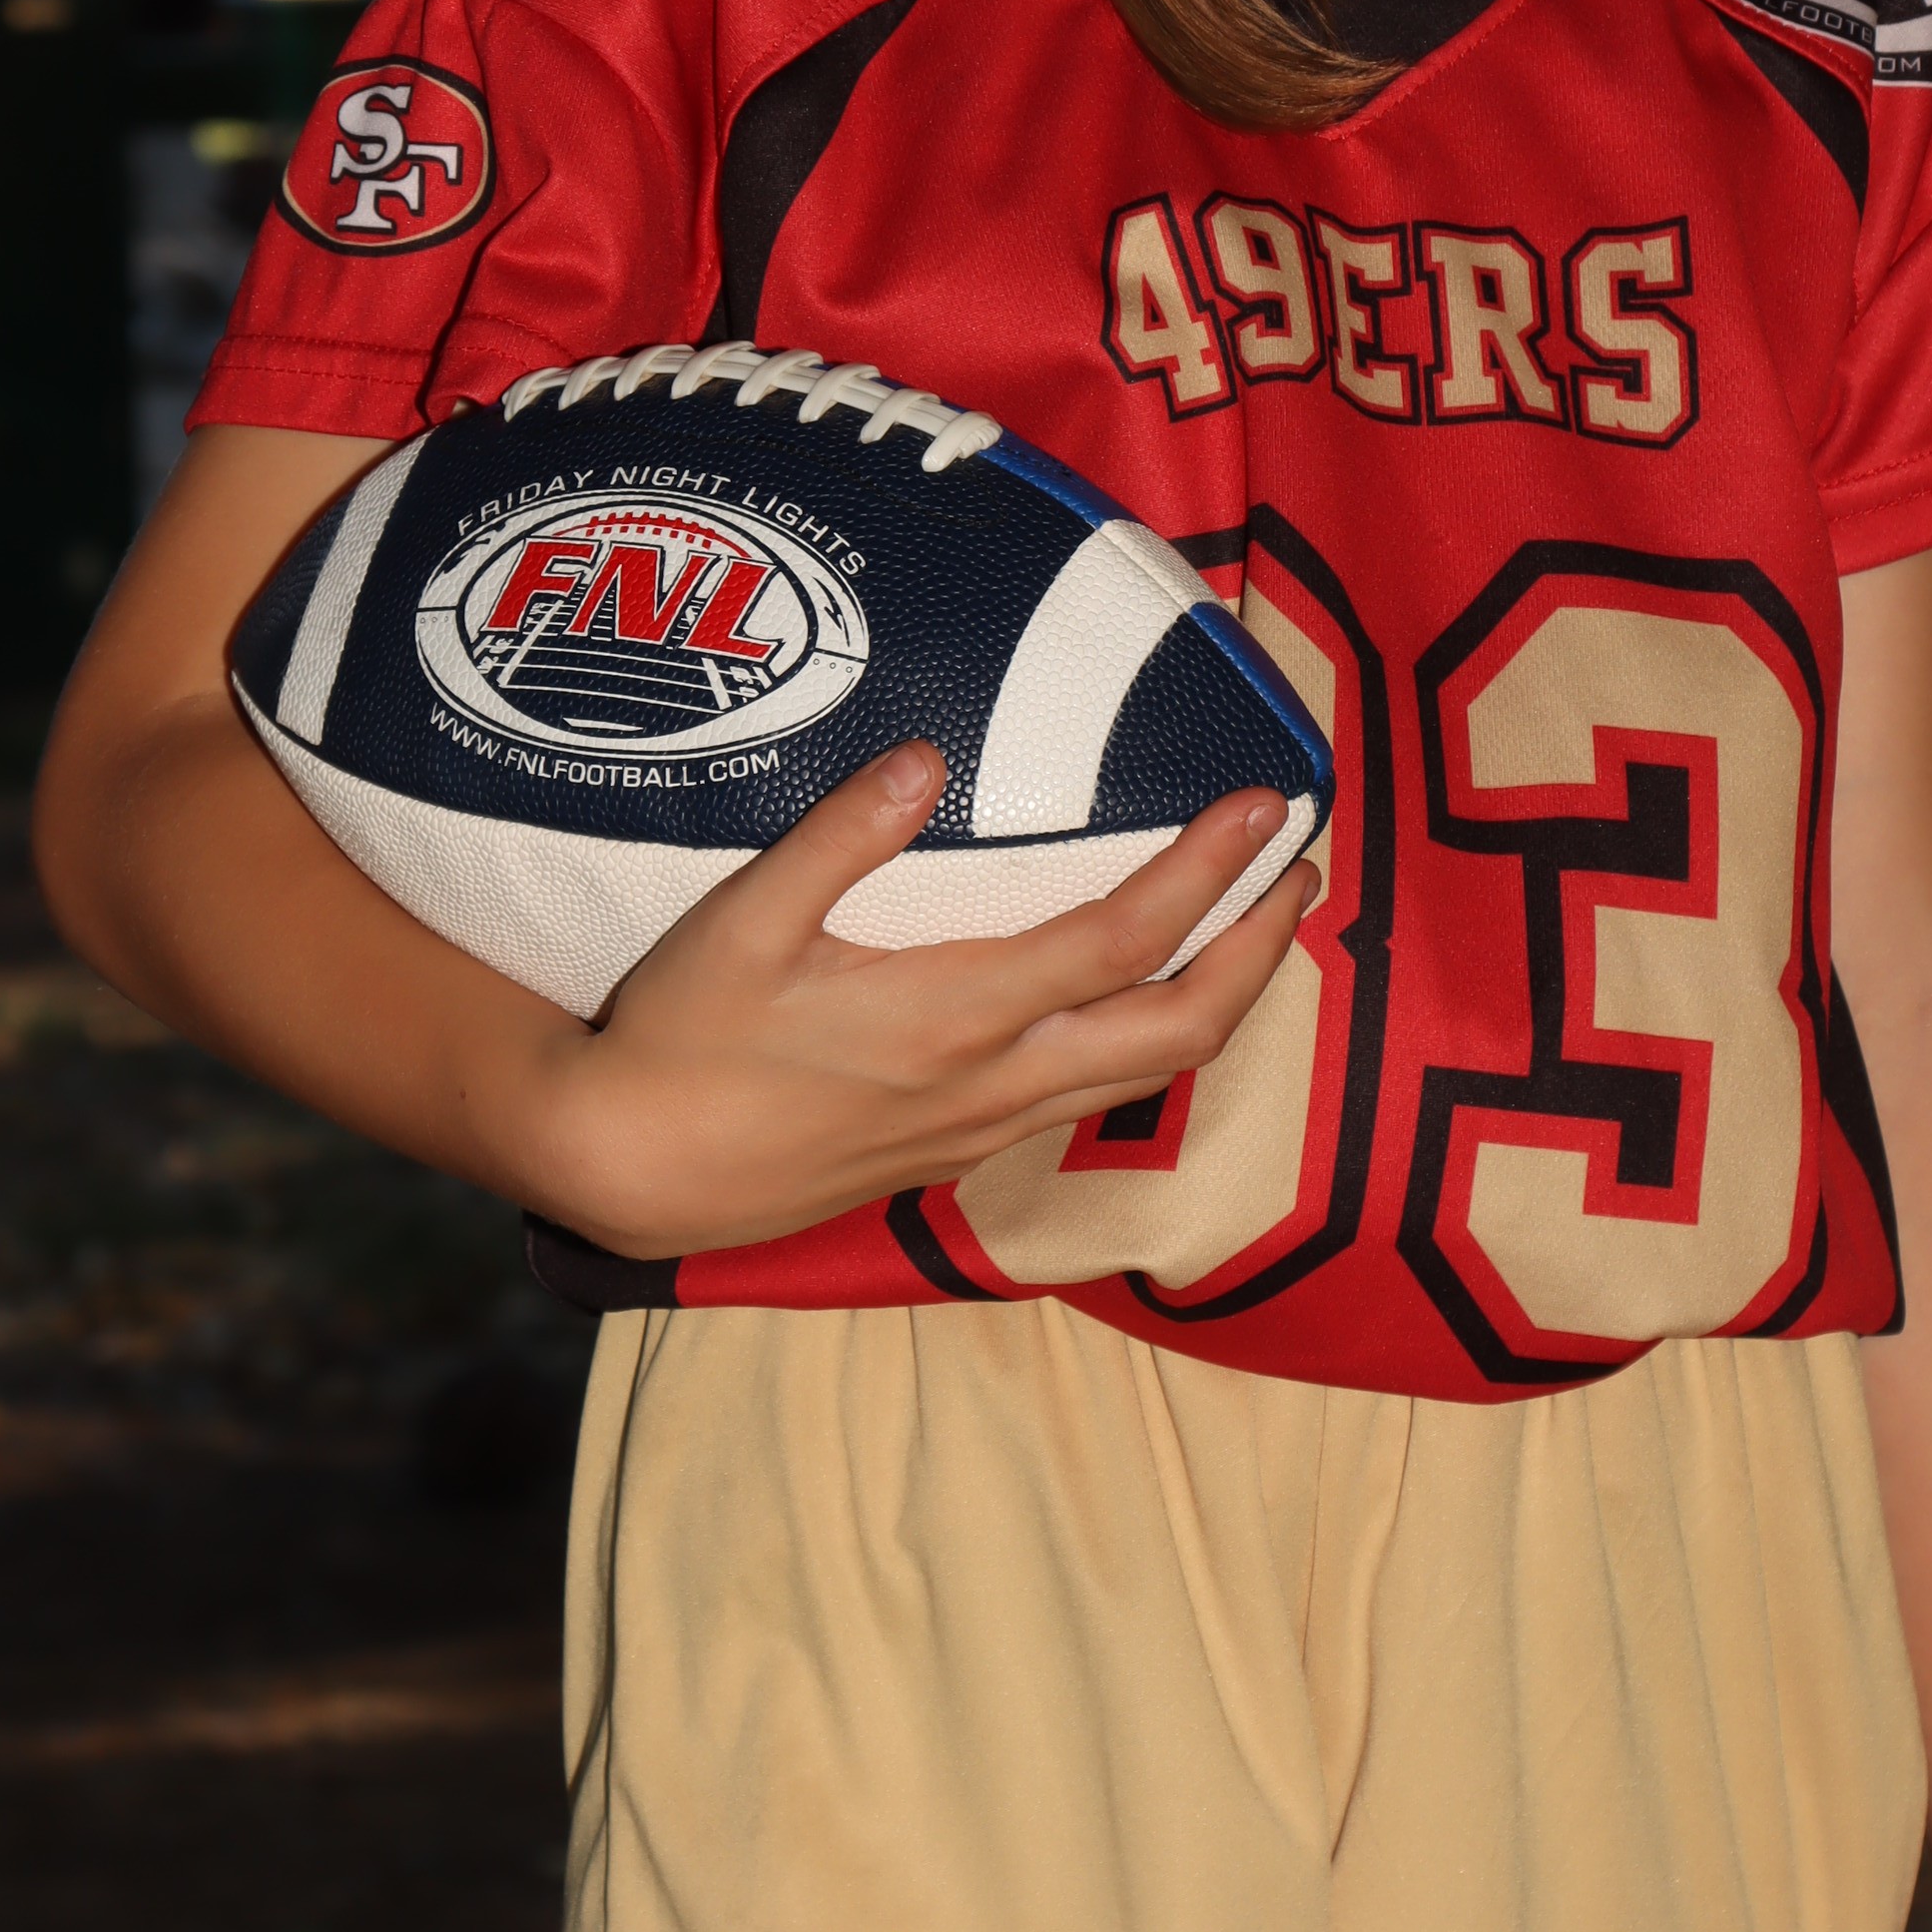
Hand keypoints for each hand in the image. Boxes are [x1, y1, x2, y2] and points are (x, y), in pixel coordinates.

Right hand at [522, 745, 1312, 1261]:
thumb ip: (838, 836)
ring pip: (1149, 1072)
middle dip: (1259, 947)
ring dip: (1220, 996)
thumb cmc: (677, 1038)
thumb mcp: (739, 923)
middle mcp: (991, 1081)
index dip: (1210, 871)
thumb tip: (927, 758)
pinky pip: (1094, 1096)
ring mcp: (984, 1126)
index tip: (1263, 804)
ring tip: (1255, 922)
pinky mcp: (960, 1150)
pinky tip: (1146, 995)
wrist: (632, 1173)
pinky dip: (1152, 1037)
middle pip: (1180, 1026)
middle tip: (1300, 865)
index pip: (1123, 938)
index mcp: (952, 1015)